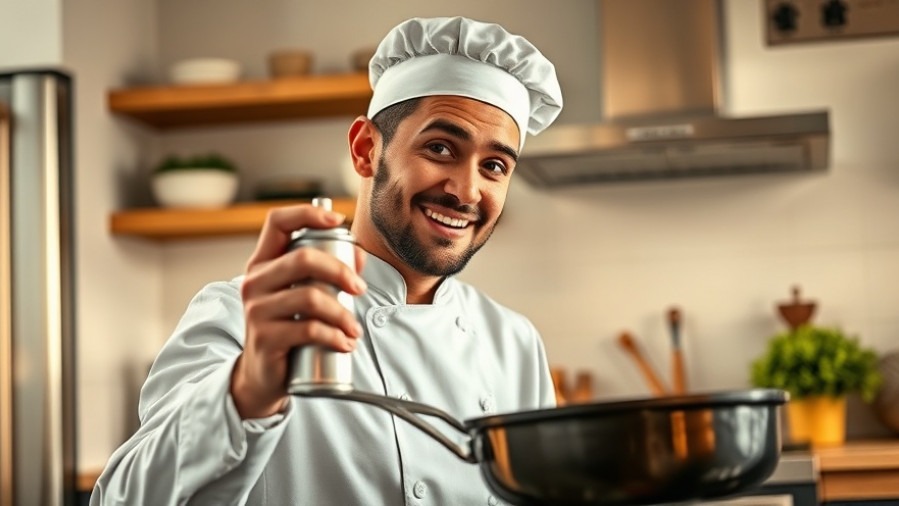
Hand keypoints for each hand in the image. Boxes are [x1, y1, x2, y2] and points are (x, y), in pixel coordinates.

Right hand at [231, 204, 366, 418]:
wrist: (262, 374)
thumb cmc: (288, 327)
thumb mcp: (304, 294)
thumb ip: (330, 270)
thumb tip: (359, 253)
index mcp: (263, 263)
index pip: (277, 222)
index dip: (307, 214)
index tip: (338, 220)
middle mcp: (254, 281)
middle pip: (302, 258)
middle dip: (340, 271)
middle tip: (360, 289)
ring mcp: (256, 310)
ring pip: (309, 297)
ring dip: (342, 313)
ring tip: (354, 329)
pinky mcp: (264, 338)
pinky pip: (308, 330)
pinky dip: (335, 336)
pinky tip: (345, 344)